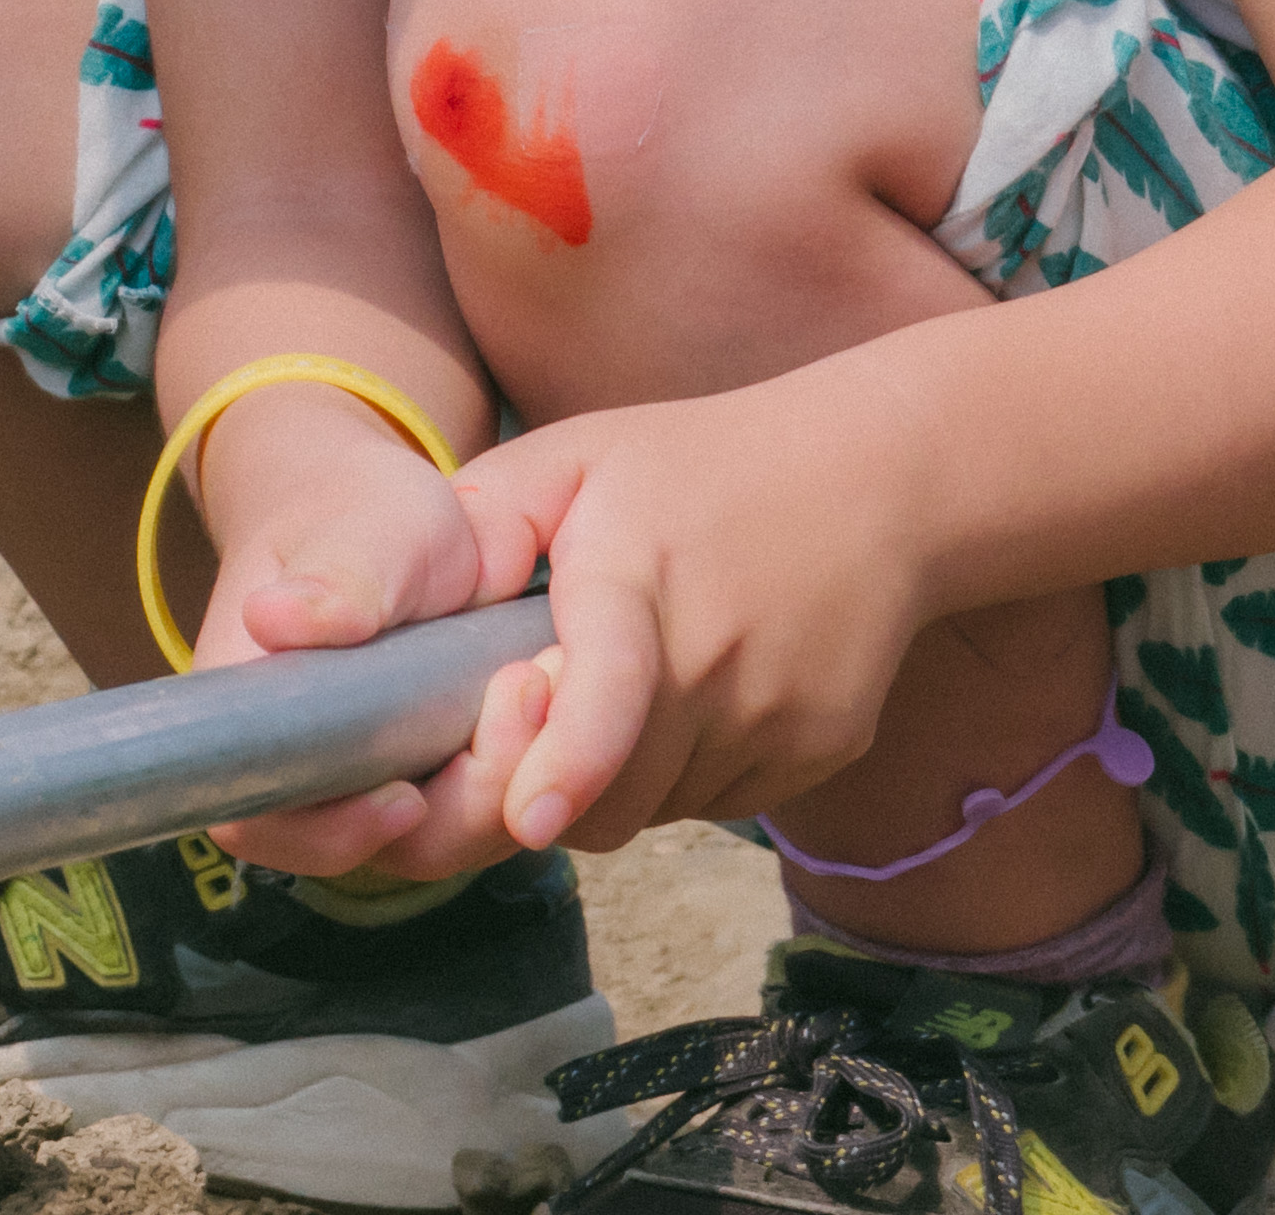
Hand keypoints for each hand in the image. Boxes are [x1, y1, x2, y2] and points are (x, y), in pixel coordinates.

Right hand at [192, 389, 513, 878]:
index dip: (327, 833)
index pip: (258, 817)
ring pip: (437, 841)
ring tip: (541, 674)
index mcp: (251, 713)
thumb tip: (273, 618)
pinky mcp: (430, 778)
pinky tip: (545, 694)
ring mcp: (371, 780)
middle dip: (461, 802)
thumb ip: (333, 580)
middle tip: (524, 689)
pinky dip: (521, 770)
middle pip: (370, 848)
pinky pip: (477, 813)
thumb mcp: (359, 533)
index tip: (404, 796)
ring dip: (504, 784)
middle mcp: (303, 766)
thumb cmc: (357, 515)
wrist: (390, 514)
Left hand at [435, 389, 931, 857]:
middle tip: (526, 719)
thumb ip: (479, 525)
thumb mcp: (571, 456)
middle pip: (613, 793)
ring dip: (611, 780)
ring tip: (608, 689)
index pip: (613, 692)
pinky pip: (716, 801)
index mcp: (643, 580)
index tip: (525, 818)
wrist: (877, 481)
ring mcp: (782, 717)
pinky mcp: (821, 750)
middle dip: (547, 787)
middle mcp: (722, 662)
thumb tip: (398, 605)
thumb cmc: (696, 463)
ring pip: (658, 809)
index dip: (566, 763)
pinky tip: (678, 698)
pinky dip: (675, 774)